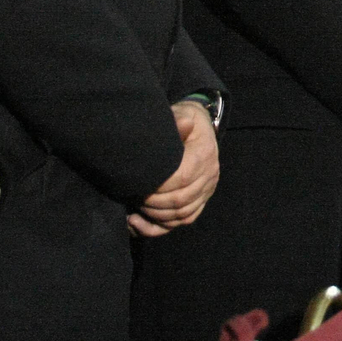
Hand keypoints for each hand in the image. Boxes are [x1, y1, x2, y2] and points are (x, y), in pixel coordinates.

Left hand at [130, 102, 219, 236]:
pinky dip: (158, 227)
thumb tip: (184, 124)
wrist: (198, 127)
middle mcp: (210, 175)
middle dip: (152, 202)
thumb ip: (180, 120)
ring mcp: (206, 190)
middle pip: (181, 200)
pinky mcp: (200, 200)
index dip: (158, 186)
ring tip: (134, 206)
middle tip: (131, 195)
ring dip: (154, 215)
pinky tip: (138, 222)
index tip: (137, 184)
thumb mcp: (183, 113)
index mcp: (204, 155)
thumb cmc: (185, 120)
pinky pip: (182, 220)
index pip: (182, 178)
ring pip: (181, 214)